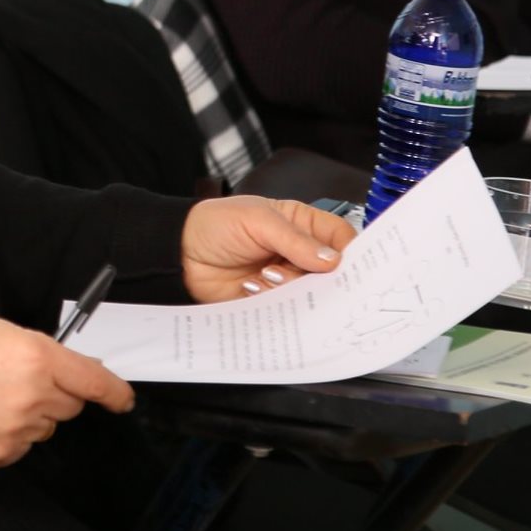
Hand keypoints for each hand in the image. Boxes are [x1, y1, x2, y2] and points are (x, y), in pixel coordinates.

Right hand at [0, 312, 132, 468]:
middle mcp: (35, 394)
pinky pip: (20, 448)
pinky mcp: (0, 452)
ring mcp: (19, 427)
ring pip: (45, 428)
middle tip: (23, 383)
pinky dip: (9, 437)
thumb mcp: (3, 331)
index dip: (115, 392)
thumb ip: (40, 353)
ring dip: (31, 417)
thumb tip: (66, 373)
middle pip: (70, 406)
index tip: (123, 400)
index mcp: (39, 357)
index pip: (94, 381)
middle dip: (56, 396)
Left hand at [181, 196, 352, 302]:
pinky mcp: (270, 301)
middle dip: (320, 277)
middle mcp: (297, 254)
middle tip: (300, 274)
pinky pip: (287, 311)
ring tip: (264, 275)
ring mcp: (285, 279)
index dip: (351, 253)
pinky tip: (253, 288)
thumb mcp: (257, 220)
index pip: (340, 238)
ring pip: (310, 294)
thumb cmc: (215, 224)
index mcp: (300, 225)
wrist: (179, 252)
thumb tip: (332, 259)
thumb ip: (295, 239)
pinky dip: (276, 304)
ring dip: (291, 288)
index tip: (351, 266)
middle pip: (331, 273)